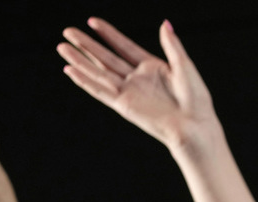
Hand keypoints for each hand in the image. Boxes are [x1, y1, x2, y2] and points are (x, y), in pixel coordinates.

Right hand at [58, 18, 217, 151]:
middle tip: (68, 31)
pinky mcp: (124, 105)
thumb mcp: (184, 65)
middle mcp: (137, 79)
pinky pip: (100, 91)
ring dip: (80, 60)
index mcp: (152, 68)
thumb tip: (164, 23)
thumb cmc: (196, 99)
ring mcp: (129, 92)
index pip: (124, 46)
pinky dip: (85, 81)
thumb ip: (172, 44)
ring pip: (98, 73)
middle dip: (87, 45)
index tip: (92, 21)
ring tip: (62, 47)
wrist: (195, 125)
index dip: (108, 34)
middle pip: (106, 58)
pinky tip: (70, 71)